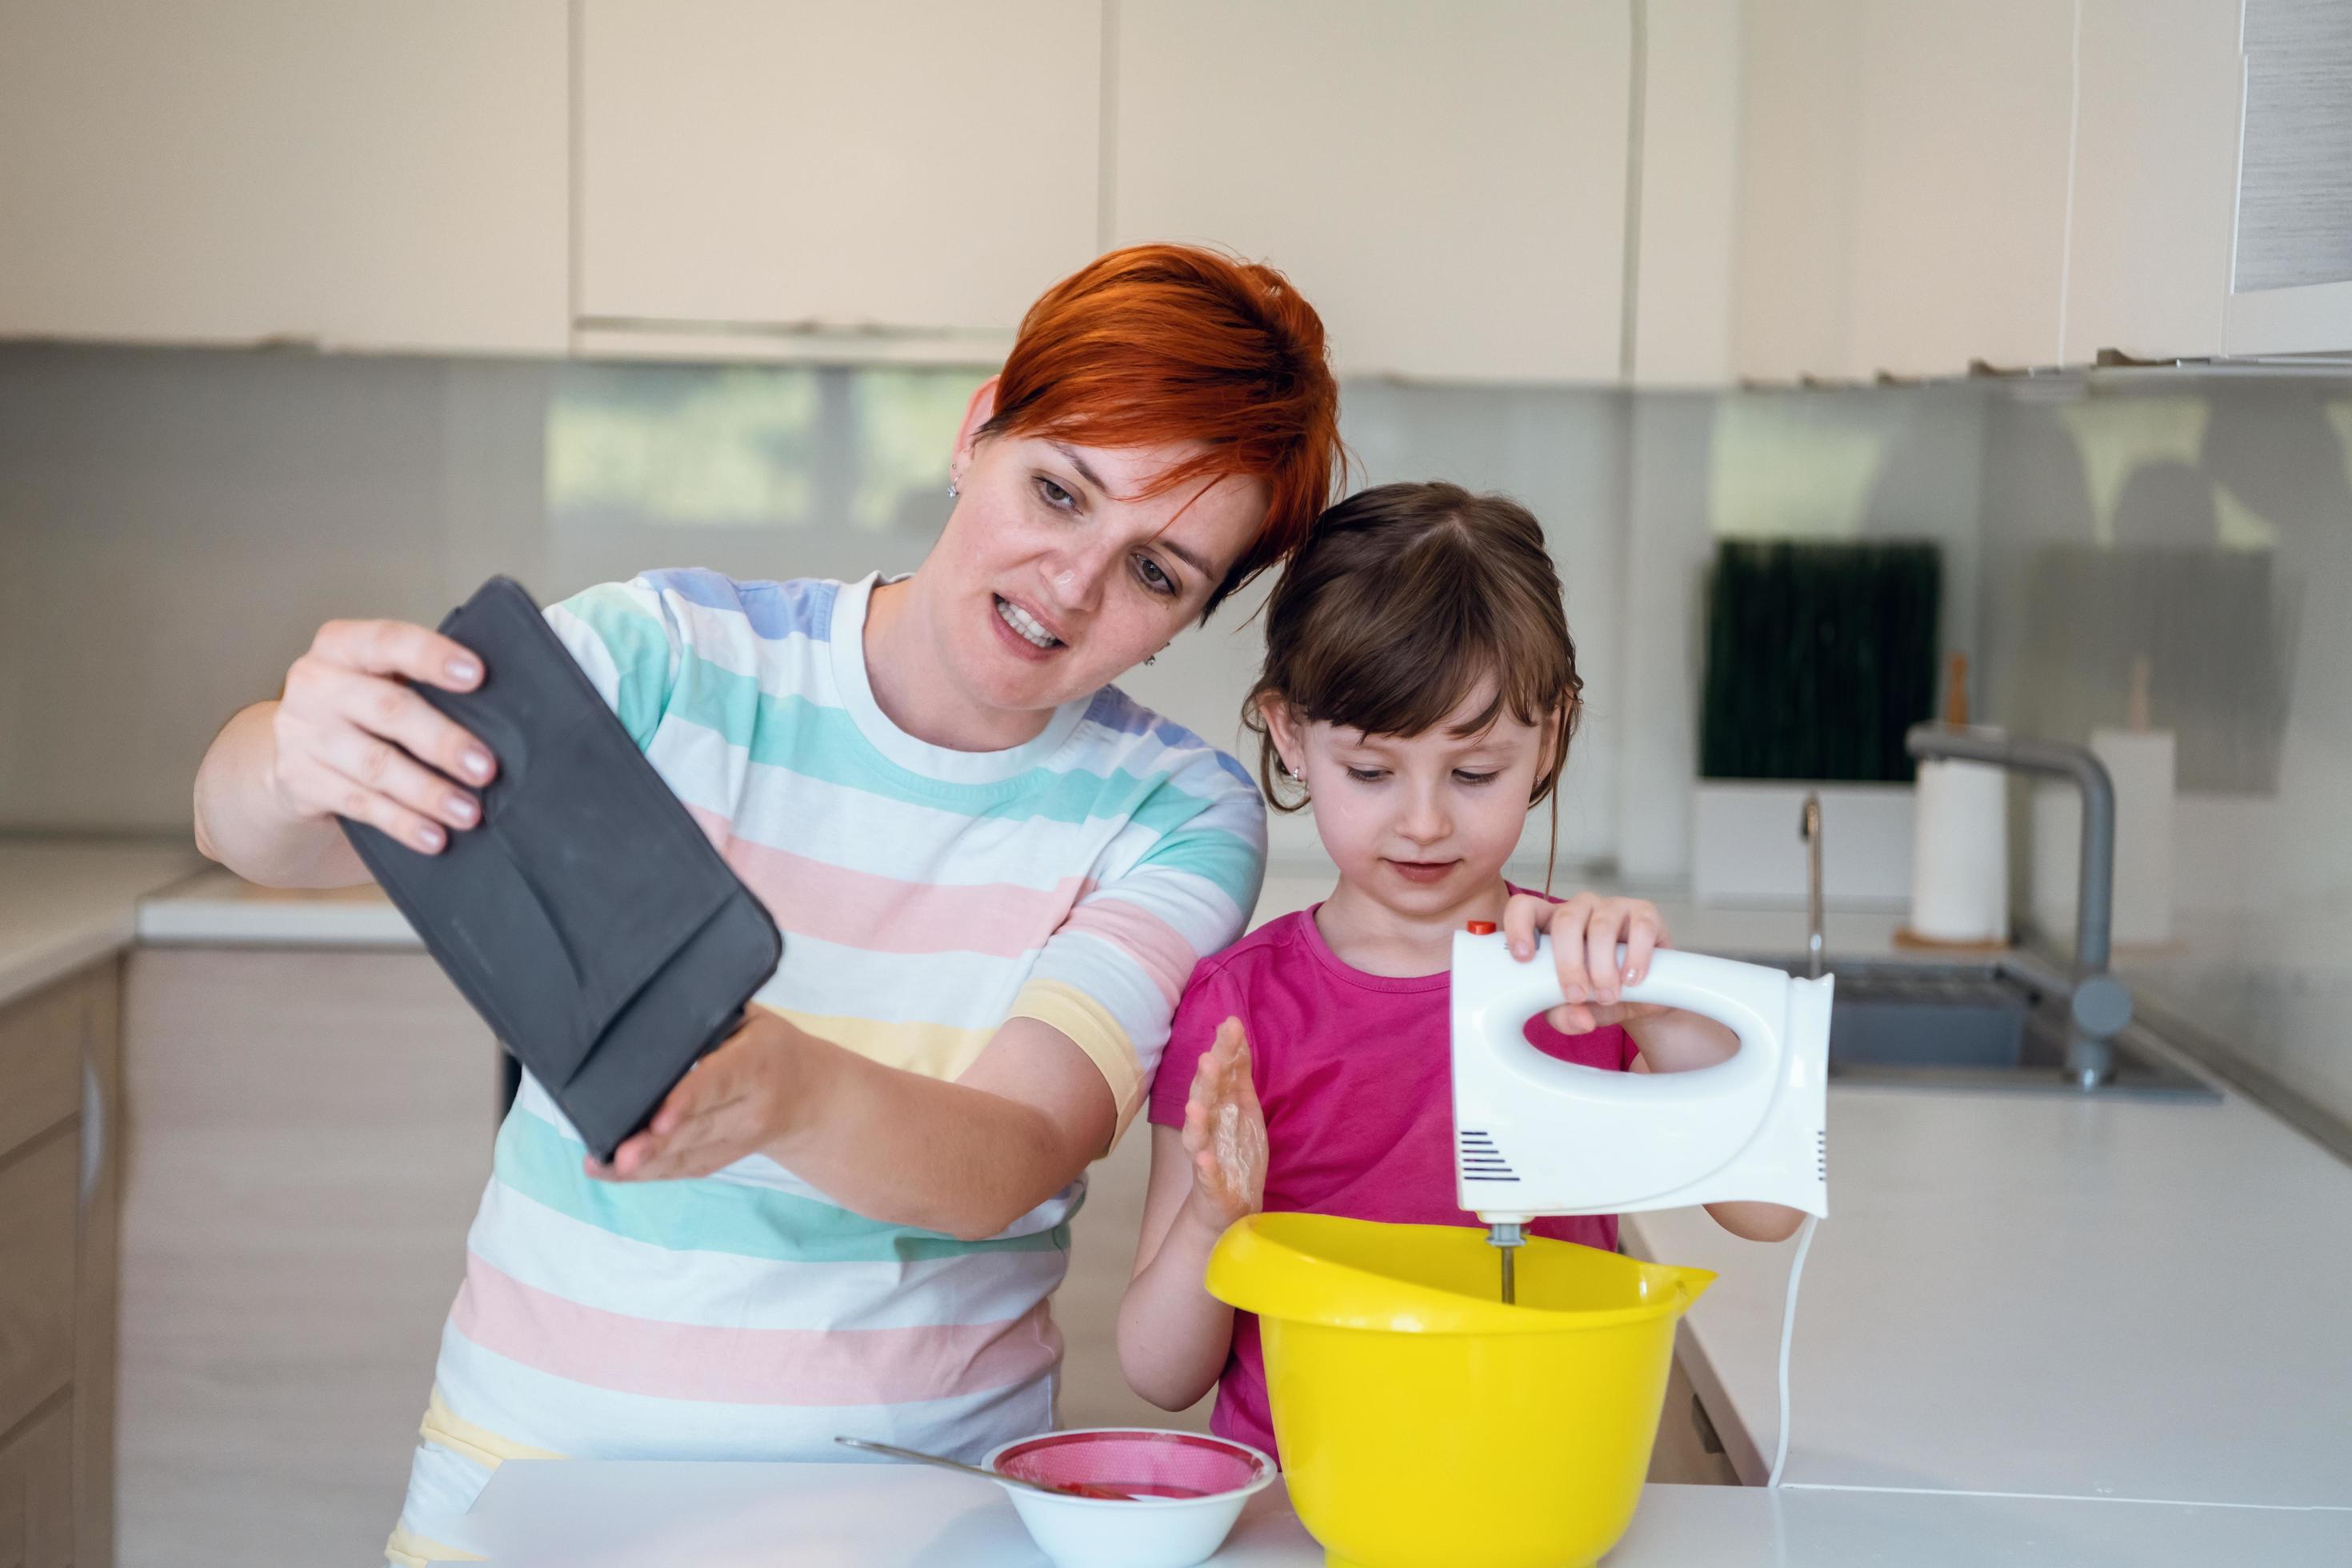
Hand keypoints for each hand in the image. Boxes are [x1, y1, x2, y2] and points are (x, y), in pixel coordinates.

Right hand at [267, 618, 498, 854]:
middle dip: (443, 741)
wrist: (285, 749)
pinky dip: (402, 823)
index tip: (477, 676)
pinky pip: (360, 804)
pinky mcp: (300, 780)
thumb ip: (421, 682)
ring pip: (376, 765)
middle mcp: (316, 683)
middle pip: (389, 710)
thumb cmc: (359, 705)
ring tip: (468, 812)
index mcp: (343, 645)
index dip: (433, 658)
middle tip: (485, 768)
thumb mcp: (377, 676)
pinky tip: (434, 836)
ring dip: (428, 792)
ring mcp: (303, 733)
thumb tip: (499, 711)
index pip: (390, 641)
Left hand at [591, 1007, 804, 1181]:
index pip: (719, 1083)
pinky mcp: (724, 1159)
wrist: (812, 1097)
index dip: (688, 1101)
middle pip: (699, 1129)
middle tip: (621, 1155)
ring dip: (645, 1165)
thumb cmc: (773, 1047)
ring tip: (605, 1167)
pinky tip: (614, 1172)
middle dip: (658, 1145)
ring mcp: (738, 1141)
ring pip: (689, 1156)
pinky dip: (649, 1173)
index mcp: (757, 1064)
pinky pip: (685, 1170)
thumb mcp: (753, 1020)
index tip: (658, 1117)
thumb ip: (710, 1020)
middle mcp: (751, 1109)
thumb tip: (655, 1021)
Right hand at [1181, 1019, 1265, 1226]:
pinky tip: (1205, 1158)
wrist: (1228, 1203)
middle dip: (1205, 1080)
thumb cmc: (1234, 1151)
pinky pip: (1206, 1176)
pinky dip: (1205, 1167)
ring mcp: (1206, 1156)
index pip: (1219, 1073)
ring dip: (1195, 1122)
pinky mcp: (1211, 1185)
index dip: (1224, 1051)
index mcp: (1218, 1107)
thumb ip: (1238, 1073)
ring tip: (1195, 1106)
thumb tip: (1235, 1031)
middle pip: (1204, 1100)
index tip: (1231, 1024)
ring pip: (1196, 1137)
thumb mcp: (1243, 1108)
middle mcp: (1207, 1128)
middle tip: (1209, 1057)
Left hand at [1501, 891, 1672, 1034]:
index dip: (1519, 926)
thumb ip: (1565, 1015)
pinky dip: (1636, 957)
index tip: (1523, 957)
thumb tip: (1580, 1020)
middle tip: (1575, 995)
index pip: (1525, 908)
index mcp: (1551, 925)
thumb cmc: (1598, 994)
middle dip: (1568, 963)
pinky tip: (1632, 979)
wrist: (1644, 998)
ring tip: (1608, 995)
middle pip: (1566, 920)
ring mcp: (1612, 908)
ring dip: (1602, 968)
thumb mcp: (1574, 1010)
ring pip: (1601, 927)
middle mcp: (1580, 910)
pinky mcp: (1644, 913)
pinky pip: (1640, 928)